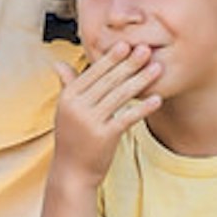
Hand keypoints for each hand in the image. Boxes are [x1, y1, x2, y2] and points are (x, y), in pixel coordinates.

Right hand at [50, 41, 156, 184]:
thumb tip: (59, 64)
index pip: (93, 72)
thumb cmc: (72, 139)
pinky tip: (157, 99)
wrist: (72, 172)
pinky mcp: (104, 136)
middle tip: (146, 49)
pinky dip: (143, 108)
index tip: (127, 43)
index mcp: (68, 97)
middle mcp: (77, 107)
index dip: (111, 58)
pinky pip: (127, 117)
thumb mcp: (66, 111)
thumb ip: (67, 86)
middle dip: (129, 63)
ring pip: (120, 95)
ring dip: (141, 80)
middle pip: (108, 80)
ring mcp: (90, 122)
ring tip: (157, 68)